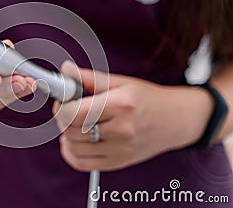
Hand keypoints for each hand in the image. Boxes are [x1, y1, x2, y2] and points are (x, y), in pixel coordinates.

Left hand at [53, 61, 212, 171]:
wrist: (175, 120)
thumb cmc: (147, 99)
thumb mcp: (121, 82)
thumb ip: (90, 78)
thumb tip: (65, 70)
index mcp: (121, 105)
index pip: (74, 112)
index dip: (60, 105)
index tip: (61, 100)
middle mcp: (121, 130)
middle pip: (71, 130)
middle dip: (63, 118)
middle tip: (71, 109)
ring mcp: (120, 150)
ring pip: (73, 147)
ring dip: (66, 134)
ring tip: (76, 123)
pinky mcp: (118, 162)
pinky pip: (82, 164)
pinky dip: (71, 153)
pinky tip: (74, 141)